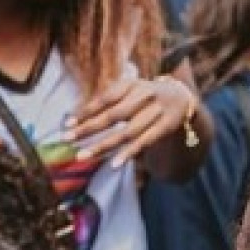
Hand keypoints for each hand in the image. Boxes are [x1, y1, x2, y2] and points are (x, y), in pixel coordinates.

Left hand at [68, 74, 194, 166]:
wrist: (182, 98)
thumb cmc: (143, 98)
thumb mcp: (128, 93)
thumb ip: (106, 103)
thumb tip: (73, 120)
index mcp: (132, 84)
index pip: (106, 98)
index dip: (86, 112)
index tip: (66, 125)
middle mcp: (146, 95)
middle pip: (114, 115)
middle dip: (89, 128)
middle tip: (67, 140)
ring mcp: (157, 111)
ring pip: (127, 132)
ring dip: (103, 145)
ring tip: (83, 156)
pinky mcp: (166, 126)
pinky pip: (145, 142)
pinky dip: (129, 153)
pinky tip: (114, 164)